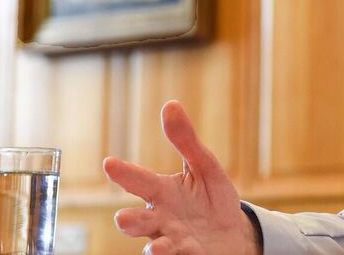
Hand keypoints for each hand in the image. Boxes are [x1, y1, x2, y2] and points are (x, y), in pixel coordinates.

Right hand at [103, 100, 258, 254]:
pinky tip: (172, 253)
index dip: (125, 173)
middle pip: (139, 220)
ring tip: (157, 248)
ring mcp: (173, 240)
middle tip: (122, 218)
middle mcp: (161, 218)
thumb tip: (170, 104)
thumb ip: (185, 140)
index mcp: (163, 192)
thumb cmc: (212, 198)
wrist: (233, 233)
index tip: (110, 163)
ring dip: (155, 248)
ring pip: (156, 246)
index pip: (140, 180)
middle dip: (129, 220)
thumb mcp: (204, 166)